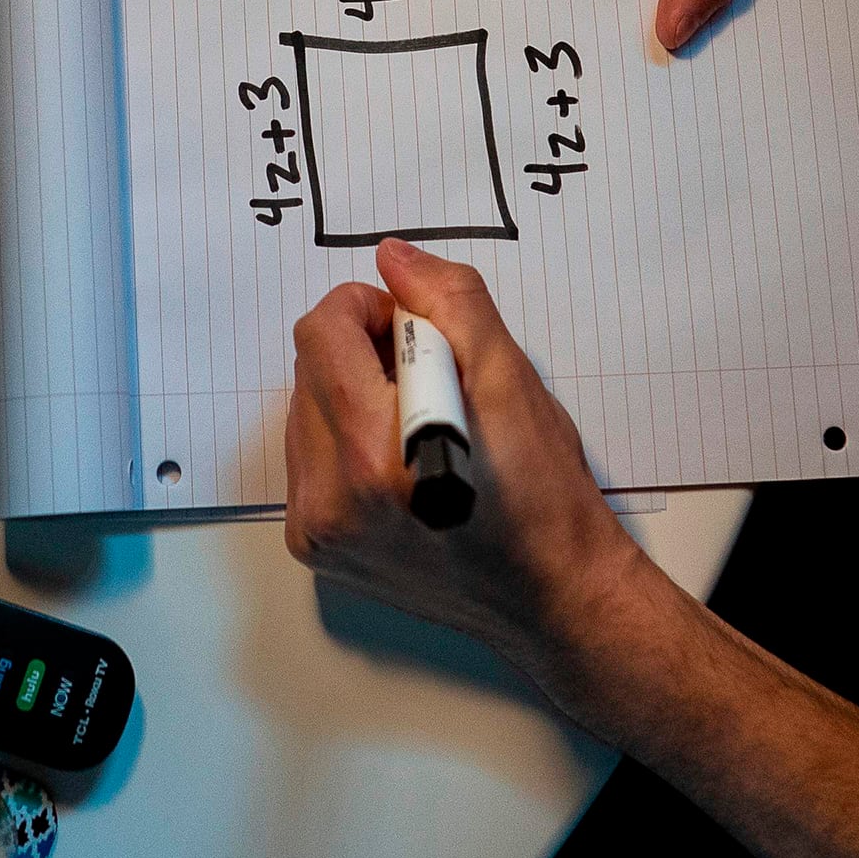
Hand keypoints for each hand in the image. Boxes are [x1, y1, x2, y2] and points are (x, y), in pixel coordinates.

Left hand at [282, 240, 648, 676]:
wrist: (554, 597)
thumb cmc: (544, 497)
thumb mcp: (512, 380)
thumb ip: (449, 304)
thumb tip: (393, 260)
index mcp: (376, 453)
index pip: (322, 333)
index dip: (369, 309)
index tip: (414, 325)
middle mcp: (332, 498)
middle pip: (308, 368)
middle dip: (363, 352)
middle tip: (430, 376)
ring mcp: (319, 529)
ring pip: (304, 410)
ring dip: (352, 395)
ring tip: (418, 424)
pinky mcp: (317, 547)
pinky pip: (308, 458)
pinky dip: (346, 441)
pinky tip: (399, 461)